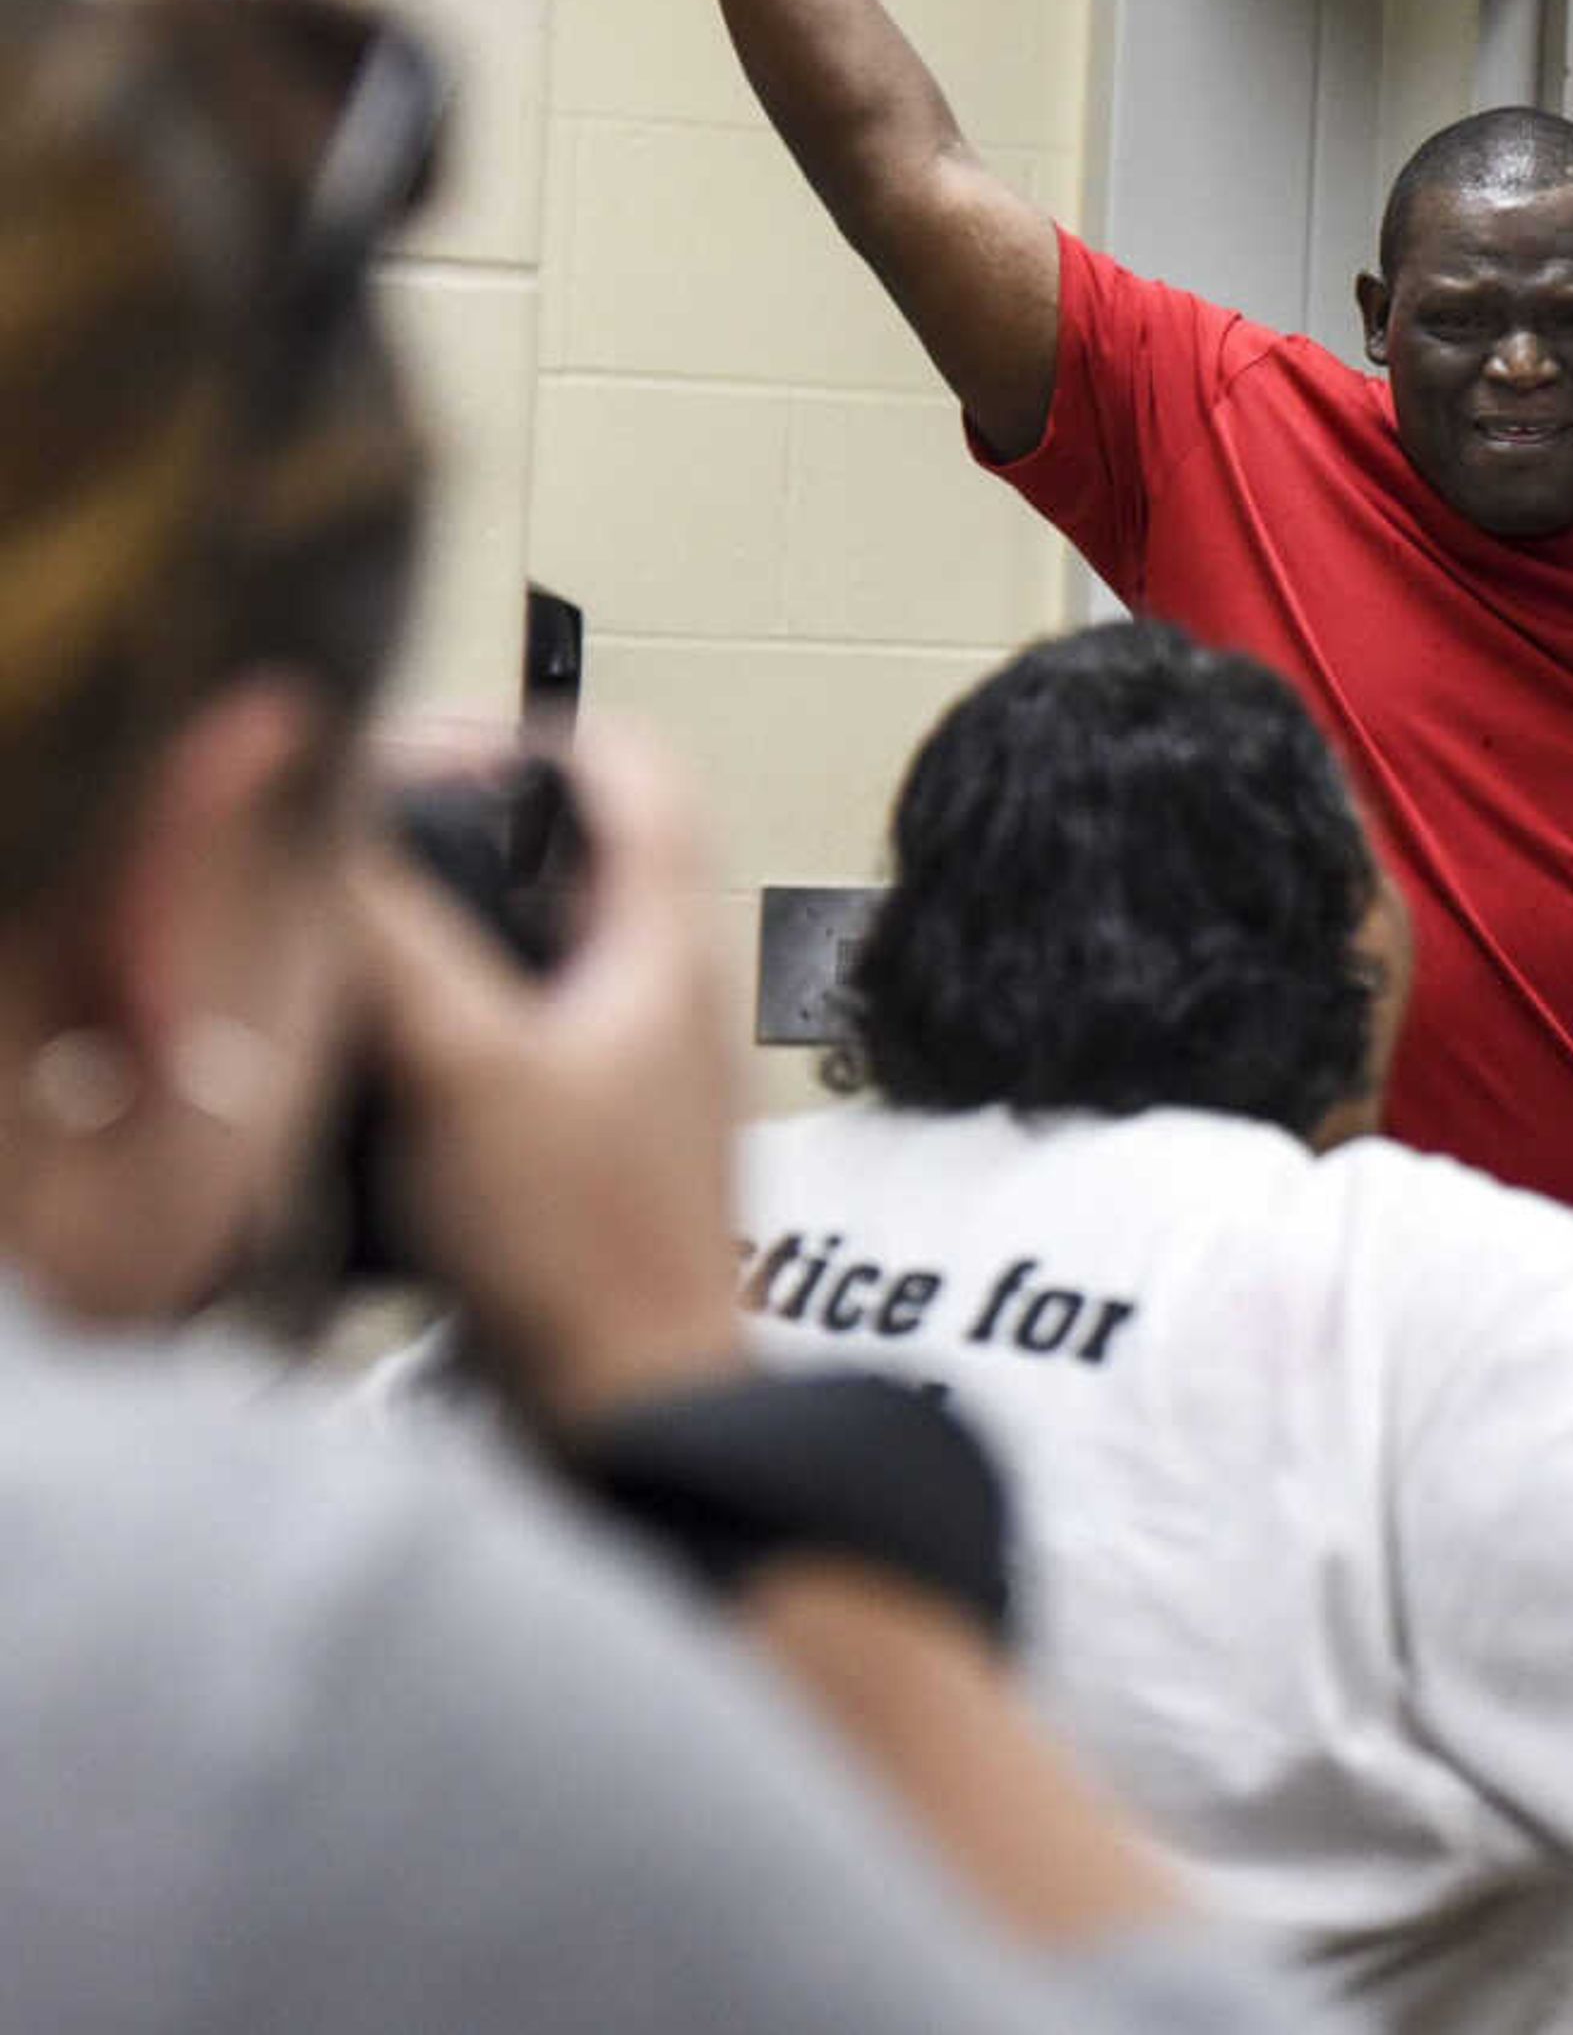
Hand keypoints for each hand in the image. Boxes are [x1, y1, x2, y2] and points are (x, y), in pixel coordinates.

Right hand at [345, 726, 749, 1429]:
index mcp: (668, 953)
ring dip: (463, 921)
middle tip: (380, 835)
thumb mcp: (467, 1068)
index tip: (439, 747)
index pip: (639, 775)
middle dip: (480, 827)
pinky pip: (529, 1032)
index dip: (541, 731)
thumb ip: (403, 942)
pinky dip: (462, 1013)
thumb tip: (339, 835)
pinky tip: (395, 1052)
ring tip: (370, 933)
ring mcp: (641, 1069)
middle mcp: (670, 997)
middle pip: (586, 853)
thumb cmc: (584, 1252)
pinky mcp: (599, 1138)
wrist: (632, 1403)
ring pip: (550, 943)